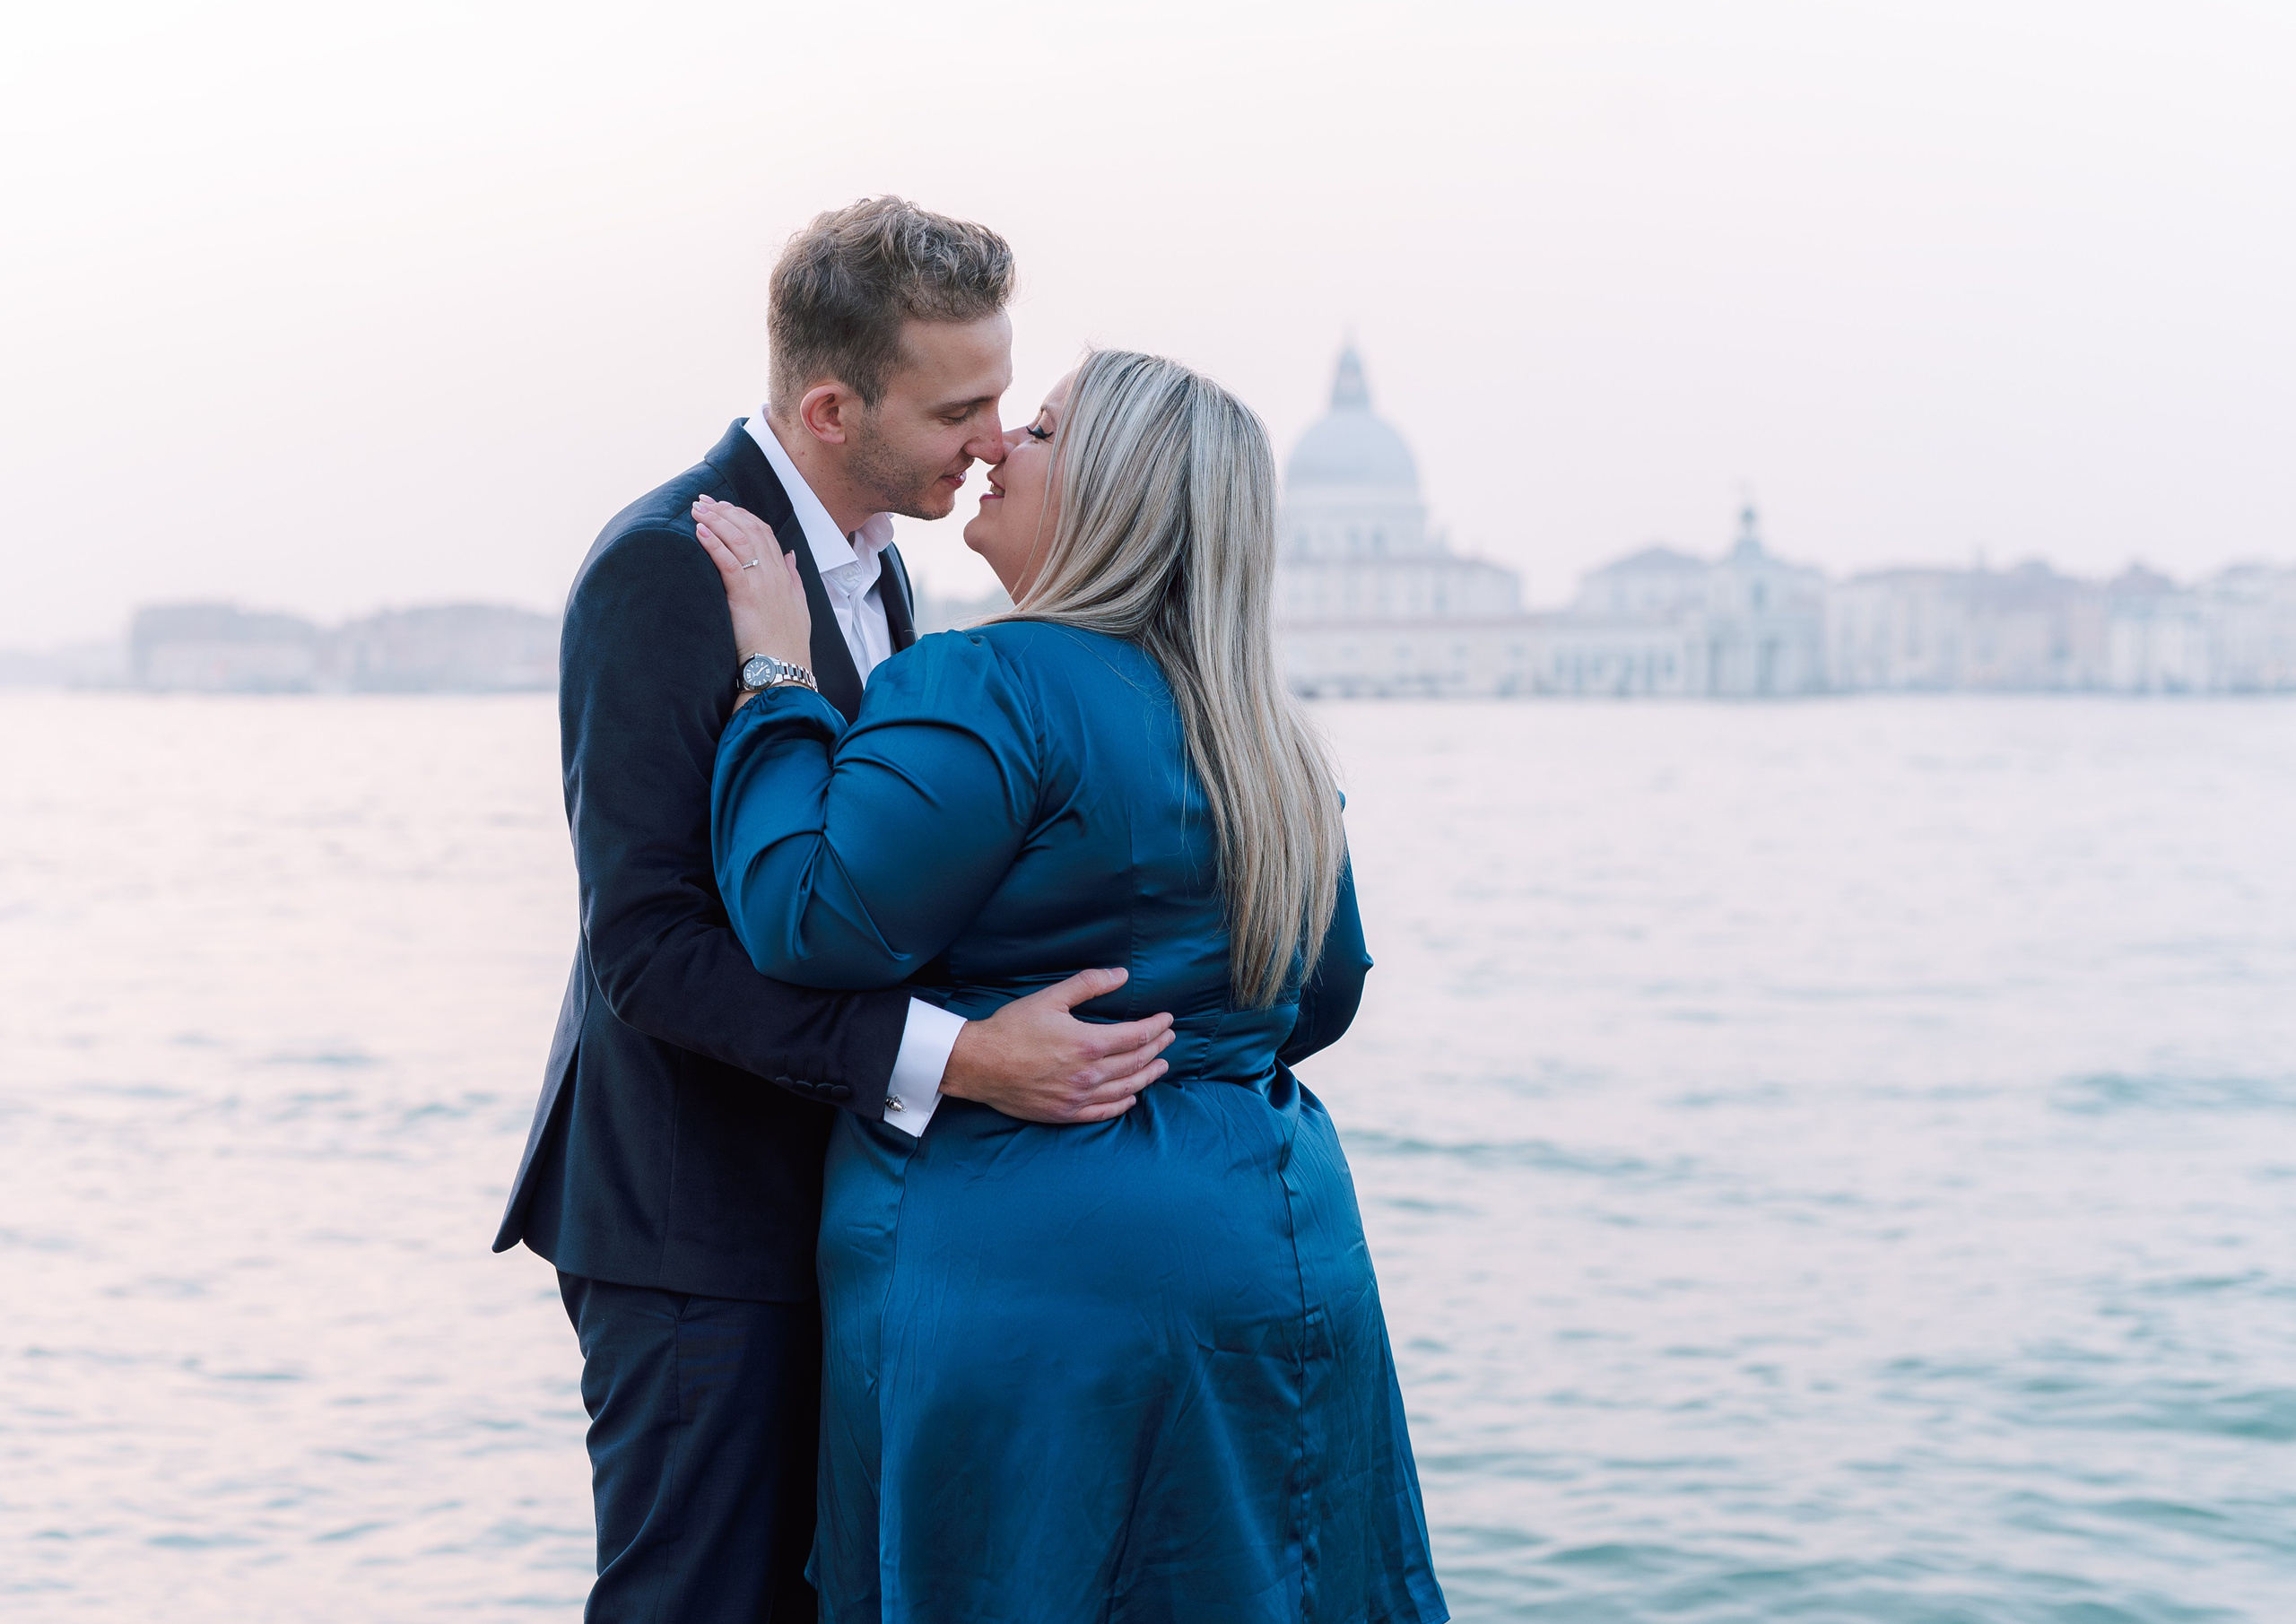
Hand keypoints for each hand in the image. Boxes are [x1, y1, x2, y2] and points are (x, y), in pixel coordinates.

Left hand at [693, 496, 811, 676]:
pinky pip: (728, 562)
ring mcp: (761, 584)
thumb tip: (790, 557)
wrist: (783, 668)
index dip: (743, 516)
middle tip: (703, 501)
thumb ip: (793, 578)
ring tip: (696, 510)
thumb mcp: (798, 605)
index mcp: (783, 575)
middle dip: (724, 511)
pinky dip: (714, 544)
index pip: (764, 533)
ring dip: (715, 521)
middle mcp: (773, 574)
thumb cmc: (787, 643)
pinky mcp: (745, 596)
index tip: (724, 506)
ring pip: (738, 540)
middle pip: (749, 530)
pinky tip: (700, 532)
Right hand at [941, 968, 1175, 1124]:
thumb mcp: (1050, 998)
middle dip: (1157, 1048)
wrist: (979, 1065)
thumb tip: (1122, 974)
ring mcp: (1078, 1097)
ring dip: (1148, 1076)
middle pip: (1136, 1062)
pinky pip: (1103, 1111)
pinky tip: (1131, 1097)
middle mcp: (1089, 1074)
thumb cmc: (1011, 1029)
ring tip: (1161, 1066)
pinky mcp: (1065, 1113)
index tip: (1167, 1020)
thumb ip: (1088, 984)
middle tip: (1169, 1039)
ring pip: (1126, 1088)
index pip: (1136, 1036)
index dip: (1156, 1027)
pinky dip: (1122, 1104)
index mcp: (1088, 1044)